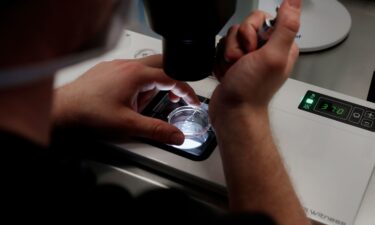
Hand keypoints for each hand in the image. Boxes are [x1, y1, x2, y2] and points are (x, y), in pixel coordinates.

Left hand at [53, 55, 199, 144]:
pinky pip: (131, 70)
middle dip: (172, 81)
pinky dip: (138, 82)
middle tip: (173, 98)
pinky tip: (128, 98)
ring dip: (152, 84)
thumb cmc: (91, 114)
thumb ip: (157, 130)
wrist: (64, 109)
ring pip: (146, 68)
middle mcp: (128, 65)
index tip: (192, 101)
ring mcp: (117, 65)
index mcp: (137, 75)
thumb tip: (177, 136)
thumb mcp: (129, 125)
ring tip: (142, 104)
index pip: (172, 78)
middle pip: (162, 65)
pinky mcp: (108, 68)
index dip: (186, 91)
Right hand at [210, 0, 299, 126]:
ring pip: (230, 39)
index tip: (252, 47)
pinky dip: (221, 63)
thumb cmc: (252, 90)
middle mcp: (264, 50)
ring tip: (234, 71)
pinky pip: (221, 51)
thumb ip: (286, 26)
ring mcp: (247, 58)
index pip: (262, 18)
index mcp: (280, 45)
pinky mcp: (233, 65)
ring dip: (227, 55)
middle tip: (242, 62)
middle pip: (243, 27)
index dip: (251, 30)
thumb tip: (294, 1)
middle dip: (237, 45)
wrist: (232, 112)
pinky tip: (228, 75)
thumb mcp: (273, 56)